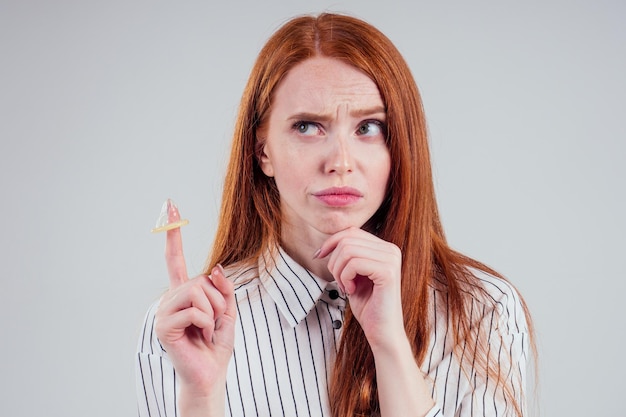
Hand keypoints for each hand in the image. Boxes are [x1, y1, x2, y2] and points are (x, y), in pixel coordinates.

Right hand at [154, 201, 235, 394]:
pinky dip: (206, 323)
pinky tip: (199, 337)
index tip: (170, 206)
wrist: (210, 374)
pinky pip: (194, 309)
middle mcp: (170, 297)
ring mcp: (164, 311)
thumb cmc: (216, 344)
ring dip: (213, 312)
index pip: (176, 259)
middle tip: (213, 322)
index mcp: (183, 292)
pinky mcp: (163, 325)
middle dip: (218, 300)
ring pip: (199, 291)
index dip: (174, 233)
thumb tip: (216, 267)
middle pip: (202, 278)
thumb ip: (223, 288)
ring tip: (206, 330)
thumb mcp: (227, 310)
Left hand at [317, 227, 404, 350]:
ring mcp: (391, 259)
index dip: (331, 242)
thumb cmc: (367, 306)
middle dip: (334, 261)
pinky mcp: (388, 272)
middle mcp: (391, 250)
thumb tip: (328, 241)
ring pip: (348, 250)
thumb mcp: (354, 275)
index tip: (319, 256)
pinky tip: (351, 291)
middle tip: (339, 282)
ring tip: (346, 287)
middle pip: (348, 239)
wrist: (382, 332)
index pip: (351, 231)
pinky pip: (354, 263)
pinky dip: (345, 277)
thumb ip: (348, 255)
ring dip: (339, 271)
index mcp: (385, 248)